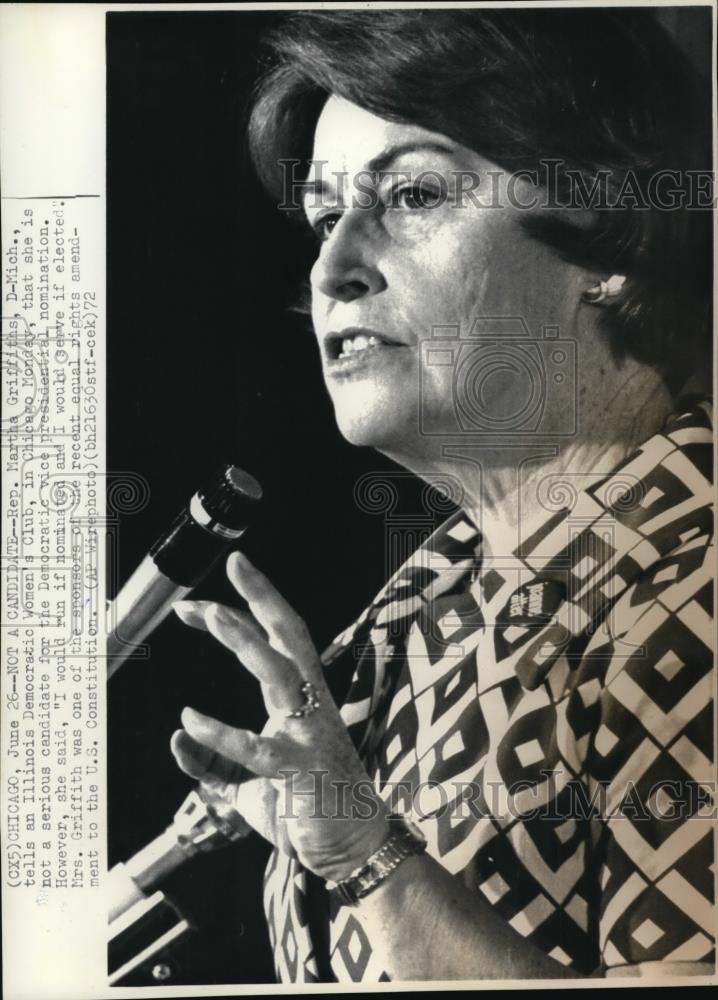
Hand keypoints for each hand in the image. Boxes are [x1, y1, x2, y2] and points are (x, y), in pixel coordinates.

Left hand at [170, 551, 389, 881]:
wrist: (348, 847)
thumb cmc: (303, 804)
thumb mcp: (248, 777)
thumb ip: (213, 758)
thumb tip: (176, 736)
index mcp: (303, 699)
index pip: (276, 641)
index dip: (242, 615)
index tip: (198, 604)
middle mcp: (310, 705)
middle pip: (290, 636)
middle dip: (263, 597)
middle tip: (233, 564)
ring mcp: (307, 734)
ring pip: (279, 674)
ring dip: (246, 642)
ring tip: (213, 617)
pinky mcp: (298, 770)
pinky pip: (254, 747)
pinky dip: (218, 733)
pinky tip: (188, 721)